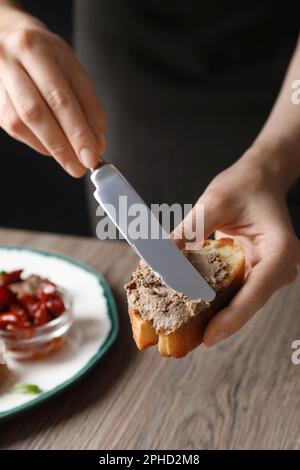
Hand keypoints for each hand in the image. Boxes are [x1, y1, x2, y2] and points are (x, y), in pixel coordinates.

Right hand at [0, 7, 105, 176]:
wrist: (3, 37)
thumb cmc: (43, 55)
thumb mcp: (70, 68)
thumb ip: (87, 104)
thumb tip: (96, 142)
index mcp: (37, 48)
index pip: (62, 96)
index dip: (79, 130)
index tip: (93, 154)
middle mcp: (11, 60)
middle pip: (39, 111)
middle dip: (64, 144)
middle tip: (81, 165)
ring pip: (23, 122)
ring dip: (51, 148)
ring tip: (71, 161)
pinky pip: (15, 129)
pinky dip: (38, 143)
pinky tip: (52, 147)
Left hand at [175, 146, 299, 345]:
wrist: (258, 179)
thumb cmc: (242, 185)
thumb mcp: (213, 203)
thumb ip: (188, 232)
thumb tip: (158, 262)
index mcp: (280, 249)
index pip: (258, 289)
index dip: (234, 317)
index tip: (209, 336)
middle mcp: (279, 267)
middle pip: (248, 303)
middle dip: (217, 321)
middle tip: (182, 337)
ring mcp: (268, 273)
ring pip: (239, 303)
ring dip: (211, 314)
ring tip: (179, 326)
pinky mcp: (254, 274)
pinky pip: (233, 292)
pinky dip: (211, 300)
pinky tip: (186, 306)